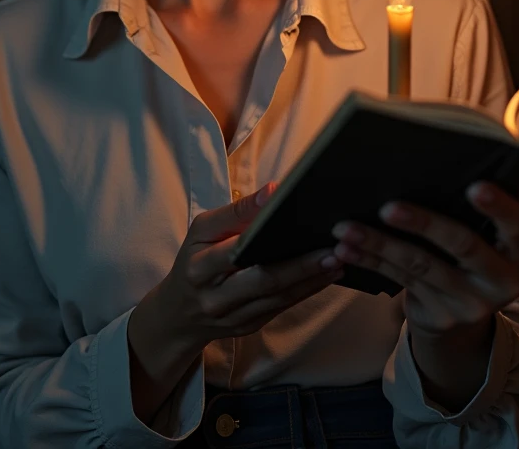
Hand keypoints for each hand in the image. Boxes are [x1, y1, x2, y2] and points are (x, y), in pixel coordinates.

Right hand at [157, 183, 344, 349]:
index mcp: (200, 268)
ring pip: (279, 297)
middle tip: (334, 250)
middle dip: (301, 265)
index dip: (264, 235)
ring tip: (339, 259)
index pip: (235, 251)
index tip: (295, 219)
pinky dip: (307, 290)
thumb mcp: (201, 231)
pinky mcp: (251, 326)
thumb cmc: (193, 261)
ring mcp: (235, 317)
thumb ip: (235, 213)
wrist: (179, 314)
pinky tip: (327, 275)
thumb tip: (272, 192)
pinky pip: (282, 306)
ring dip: (312, 279)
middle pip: (264, 280)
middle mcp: (216, 297)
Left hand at [331, 144, 518, 337]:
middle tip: (388, 206)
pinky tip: (347, 247)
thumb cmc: (485, 252)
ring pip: (420, 265)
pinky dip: (371, 261)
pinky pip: (399, 281)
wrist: (467, 315)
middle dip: (423, 224)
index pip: (516, 224)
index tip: (474, 186)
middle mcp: (501, 280)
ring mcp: (469, 302)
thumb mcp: (507, 229)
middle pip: (462, 246)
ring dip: (380, 244)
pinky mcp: (438, 314)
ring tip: (347, 226)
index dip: (497, 207)